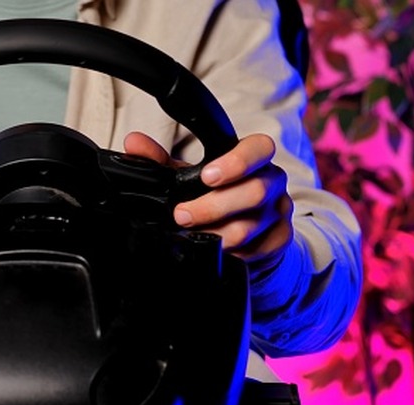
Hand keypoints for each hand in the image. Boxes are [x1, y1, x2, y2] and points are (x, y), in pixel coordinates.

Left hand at [123, 132, 292, 271]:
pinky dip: (230, 252)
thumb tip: (133, 144)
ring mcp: (278, 212)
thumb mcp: (190, 176)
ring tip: (192, 234)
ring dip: (216, 233)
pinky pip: (256, 250)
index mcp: (255, 158)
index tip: (207, 176)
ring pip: (250, 226)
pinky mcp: (280, 240)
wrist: (251, 229)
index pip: (259, 149)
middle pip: (253, 192)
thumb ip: (161, 160)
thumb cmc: (217, 194)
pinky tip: (215, 250)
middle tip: (182, 215)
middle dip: (212, 206)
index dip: (237, 162)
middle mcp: (272, 182)